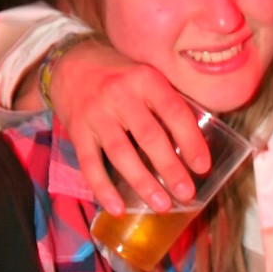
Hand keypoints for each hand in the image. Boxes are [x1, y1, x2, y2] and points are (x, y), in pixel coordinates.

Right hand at [48, 40, 209, 214]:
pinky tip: (118, 208)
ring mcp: (96, 114)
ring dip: (143, 183)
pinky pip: (90, 164)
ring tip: (162, 206)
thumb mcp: (146, 75)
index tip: (203, 167)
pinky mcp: (77, 131)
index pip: (174, 112)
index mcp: (145, 79)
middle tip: (186, 194)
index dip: (191, 141)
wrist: (69, 62)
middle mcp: (120, 95)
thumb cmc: (120, 75)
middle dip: (170, 168)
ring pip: (121, 154)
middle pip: (149, 137)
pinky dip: (103, 189)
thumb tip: (197, 143)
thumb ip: (167, 102)